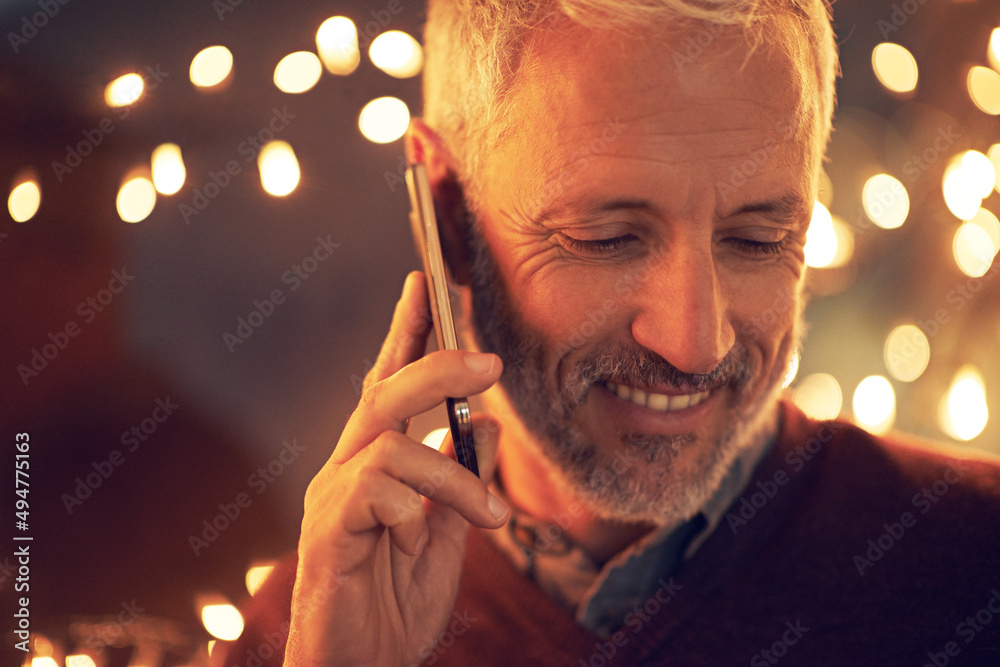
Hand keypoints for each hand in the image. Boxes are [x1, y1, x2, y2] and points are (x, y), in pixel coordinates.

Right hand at [283, 271, 507, 666]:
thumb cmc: (395, 605)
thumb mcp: (449, 536)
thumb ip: (464, 481)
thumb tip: (491, 427)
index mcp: (375, 466)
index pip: (387, 386)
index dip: (405, 332)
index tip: (424, 282)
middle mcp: (347, 471)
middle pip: (384, 395)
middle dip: (436, 366)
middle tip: (491, 362)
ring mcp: (333, 500)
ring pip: (391, 444)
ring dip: (451, 475)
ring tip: (487, 516)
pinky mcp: (327, 533)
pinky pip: (373, 492)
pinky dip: (411, 507)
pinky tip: (415, 535)